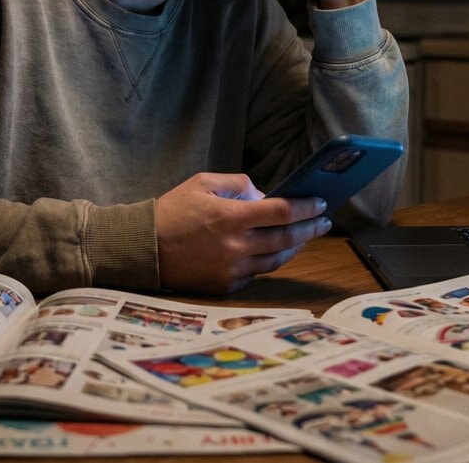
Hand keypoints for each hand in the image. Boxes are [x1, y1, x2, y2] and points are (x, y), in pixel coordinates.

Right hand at [156, 172, 330, 293]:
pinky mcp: (226, 286)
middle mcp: (236, 246)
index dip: (306, 207)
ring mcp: (232, 270)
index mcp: (231, 217)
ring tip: (304, 236)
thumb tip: (263, 195)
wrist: (143, 249)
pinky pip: (256, 273)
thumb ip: (237, 184)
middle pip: (287, 238)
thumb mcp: (201, 183)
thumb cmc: (172, 212)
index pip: (282, 212)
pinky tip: (275, 250)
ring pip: (276, 260)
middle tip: (324, 220)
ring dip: (295, 247)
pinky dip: (268, 260)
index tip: (320, 202)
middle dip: (310, 228)